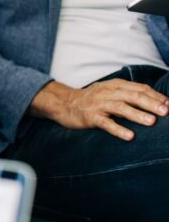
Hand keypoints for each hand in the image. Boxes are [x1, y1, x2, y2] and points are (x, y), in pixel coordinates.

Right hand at [30, 79, 168, 140]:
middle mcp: (107, 92)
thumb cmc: (92, 99)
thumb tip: (157, 101)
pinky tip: (129, 136)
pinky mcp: (90, 117)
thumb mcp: (110, 91)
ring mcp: (98, 105)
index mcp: (115, 85)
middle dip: (151, 103)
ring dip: (137, 114)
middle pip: (132, 96)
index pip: (139, 88)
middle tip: (166, 111)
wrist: (63, 103)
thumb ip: (129, 94)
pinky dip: (118, 129)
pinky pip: (106, 123)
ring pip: (120, 107)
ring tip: (152, 121)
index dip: (155, 96)